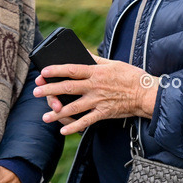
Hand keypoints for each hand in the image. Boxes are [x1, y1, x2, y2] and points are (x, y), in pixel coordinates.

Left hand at [34, 54, 158, 134]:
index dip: (56, 70)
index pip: (71, 70)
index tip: (43, 72)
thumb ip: (96, 59)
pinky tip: (63, 130)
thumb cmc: (131, 76)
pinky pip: (86, 121)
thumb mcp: (113, 62)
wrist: (146, 94)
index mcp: (96, 72)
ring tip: (44, 116)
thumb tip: (83, 53)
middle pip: (68, 88)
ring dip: (57, 112)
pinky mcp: (103, 113)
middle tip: (36, 92)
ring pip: (74, 107)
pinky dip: (74, 126)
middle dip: (50, 90)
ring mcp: (98, 101)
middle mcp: (95, 86)